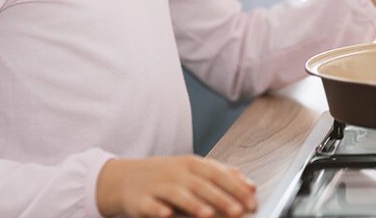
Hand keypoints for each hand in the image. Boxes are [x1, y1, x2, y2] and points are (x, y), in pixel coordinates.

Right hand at [96, 156, 257, 217]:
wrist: (124, 178)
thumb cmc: (165, 176)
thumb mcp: (192, 169)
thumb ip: (220, 174)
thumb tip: (248, 184)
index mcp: (192, 164)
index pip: (218, 173)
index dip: (236, 186)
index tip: (251, 199)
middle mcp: (176, 173)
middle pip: (202, 185)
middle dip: (221, 198)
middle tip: (237, 211)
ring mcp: (158, 185)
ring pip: (178, 195)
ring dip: (194, 205)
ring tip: (208, 215)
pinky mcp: (141, 200)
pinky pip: (151, 205)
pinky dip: (159, 210)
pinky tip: (167, 215)